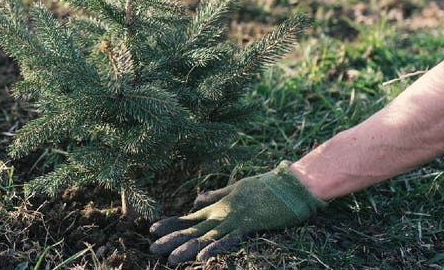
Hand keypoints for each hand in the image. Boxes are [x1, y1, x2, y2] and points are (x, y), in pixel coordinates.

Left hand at [150, 162, 326, 263]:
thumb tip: (196, 200)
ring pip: (207, 236)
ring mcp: (235, 217)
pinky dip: (216, 247)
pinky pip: (230, 238)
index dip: (172, 224)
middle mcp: (222, 212)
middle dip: (172, 239)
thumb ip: (216, 196)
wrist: (292, 183)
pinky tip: (202, 256)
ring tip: (171, 260)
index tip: (153, 230)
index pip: (190, 217)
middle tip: (152, 249)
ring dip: (188, 248)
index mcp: (219, 205)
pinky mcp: (249, 223)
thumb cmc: (268, 186)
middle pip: (193, 228)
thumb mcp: (237, 189)